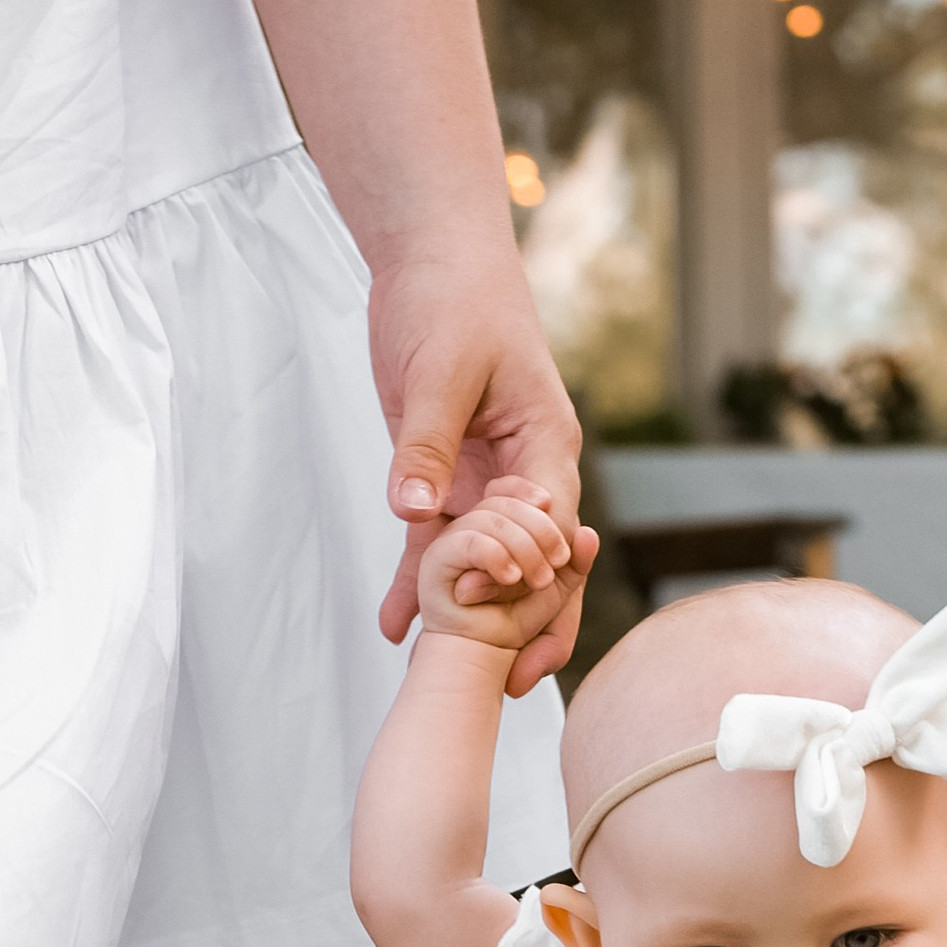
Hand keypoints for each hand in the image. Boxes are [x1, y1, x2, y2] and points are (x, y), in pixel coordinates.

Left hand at [372, 248, 583, 693]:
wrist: (431, 259)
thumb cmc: (453, 298)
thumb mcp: (438, 373)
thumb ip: (426, 447)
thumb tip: (415, 512)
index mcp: (545, 445)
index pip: (552, 530)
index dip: (539, 585)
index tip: (520, 632)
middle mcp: (525, 472)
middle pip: (533, 565)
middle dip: (525, 627)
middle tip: (512, 688)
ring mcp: (486, 479)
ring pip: (483, 563)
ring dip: (465, 617)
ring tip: (438, 676)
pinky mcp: (446, 476)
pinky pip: (434, 540)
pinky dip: (416, 580)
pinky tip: (394, 625)